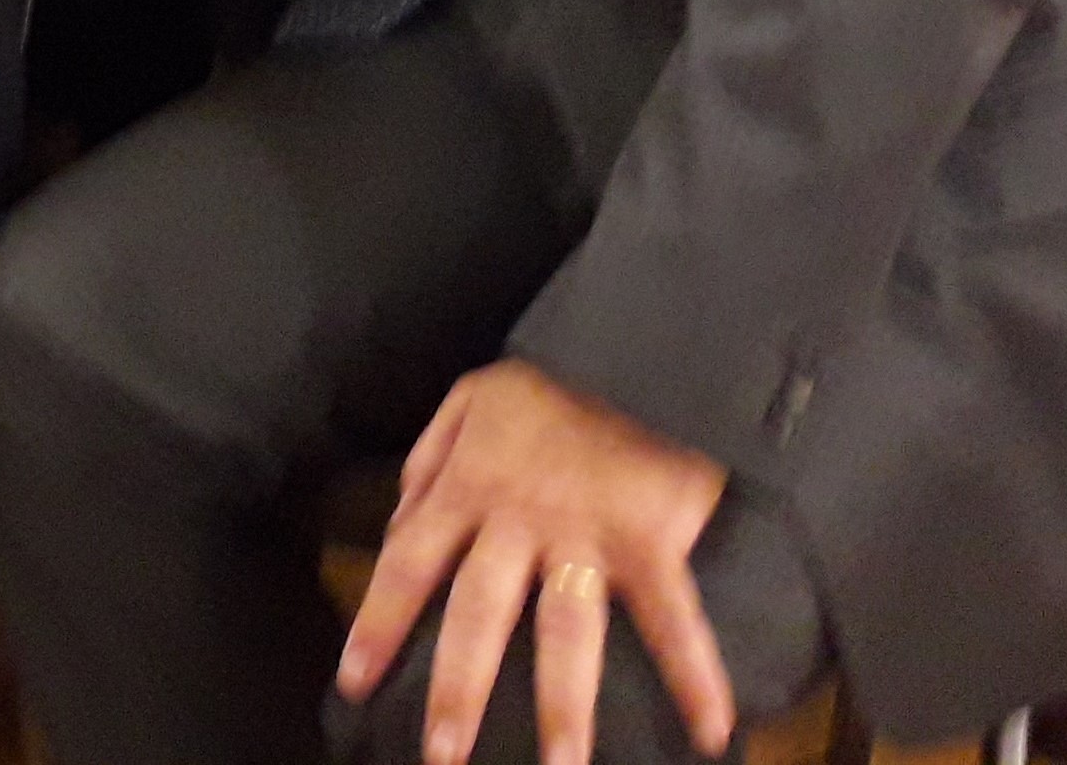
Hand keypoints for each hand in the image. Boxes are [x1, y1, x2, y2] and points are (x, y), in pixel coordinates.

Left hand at [336, 361, 733, 764]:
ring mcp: (583, 533)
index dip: (379, 624)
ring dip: (562, 708)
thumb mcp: (470, 400)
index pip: (407, 563)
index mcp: (467, 486)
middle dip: (457, 690)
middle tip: (440, 756)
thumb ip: (429, 463)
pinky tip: (711, 730)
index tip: (355, 681)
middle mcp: (516, 519)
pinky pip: (672, 617)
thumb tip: (398, 526)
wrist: (636, 343)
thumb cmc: (554, 379)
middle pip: (476, 615)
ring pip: (563, 632)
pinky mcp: (650, 539)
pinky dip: (695, 674)